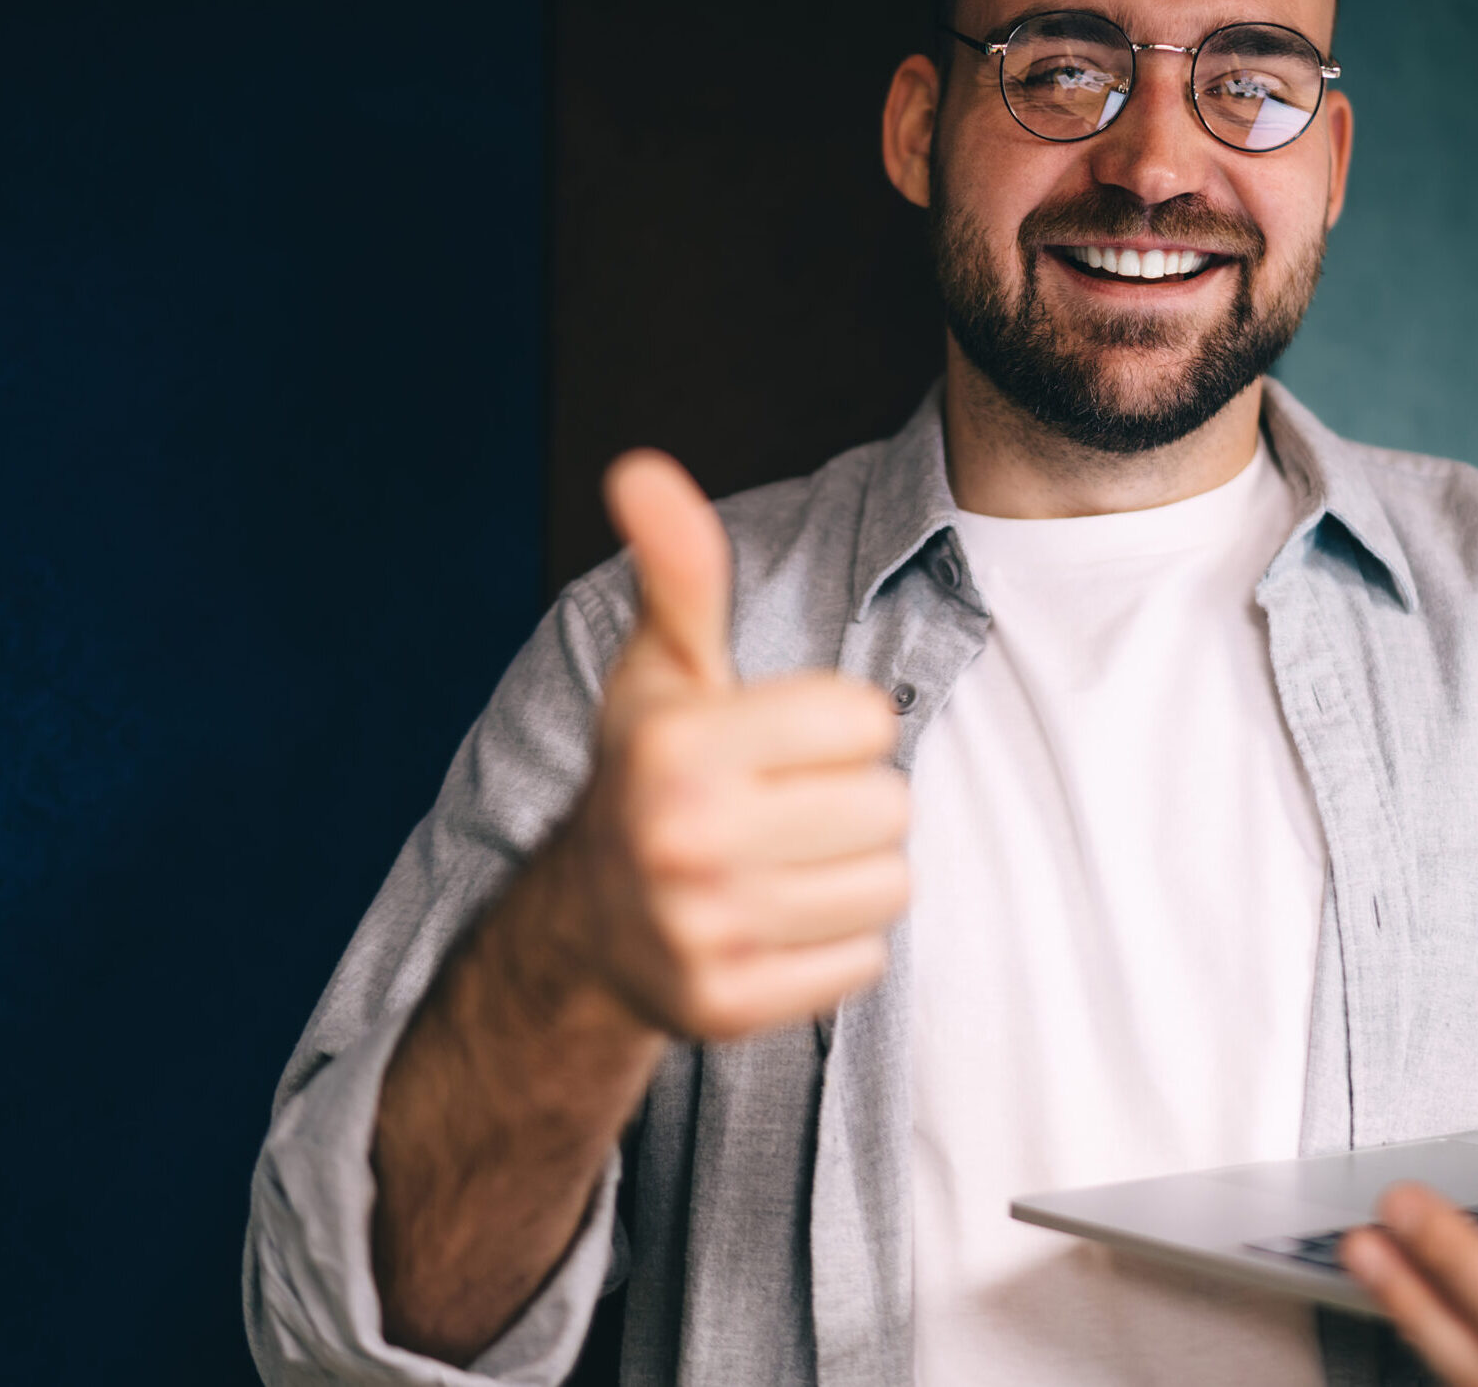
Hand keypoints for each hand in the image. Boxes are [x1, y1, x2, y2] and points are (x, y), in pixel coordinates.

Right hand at [556, 450, 910, 1041]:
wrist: (588, 924)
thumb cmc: (652, 771)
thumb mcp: (665, 668)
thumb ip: (678, 572)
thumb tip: (642, 469)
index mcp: (678, 747)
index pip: (868, 720)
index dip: (837, 726)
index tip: (779, 742)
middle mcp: (683, 842)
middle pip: (890, 807)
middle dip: (852, 802)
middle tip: (782, 808)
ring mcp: (702, 933)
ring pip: (889, 888)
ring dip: (852, 874)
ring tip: (783, 864)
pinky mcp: (728, 1008)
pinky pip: (864, 964)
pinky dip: (836, 946)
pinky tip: (776, 923)